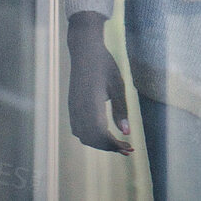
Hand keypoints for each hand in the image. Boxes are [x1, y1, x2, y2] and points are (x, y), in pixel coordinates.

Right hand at [66, 12, 133, 154]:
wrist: (84, 52)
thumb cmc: (105, 65)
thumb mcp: (118, 85)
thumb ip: (121, 109)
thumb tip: (126, 132)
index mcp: (91, 104)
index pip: (101, 135)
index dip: (114, 145)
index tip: (129, 147)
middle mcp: (79, 109)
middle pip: (92, 139)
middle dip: (109, 147)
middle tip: (127, 149)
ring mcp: (73, 109)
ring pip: (83, 136)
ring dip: (99, 143)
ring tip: (116, 143)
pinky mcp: (71, 107)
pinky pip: (77, 129)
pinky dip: (90, 136)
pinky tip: (103, 133)